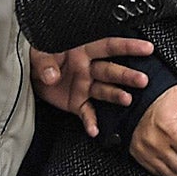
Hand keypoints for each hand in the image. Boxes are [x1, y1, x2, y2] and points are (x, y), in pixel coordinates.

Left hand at [32, 37, 153, 136]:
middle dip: (127, 75)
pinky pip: (87, 113)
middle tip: (142, 80)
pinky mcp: (78, 103)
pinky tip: (95, 129)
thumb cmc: (40, 56)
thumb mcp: (39, 51)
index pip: (108, 46)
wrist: (30, 74)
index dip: (128, 46)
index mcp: (83, 51)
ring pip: (105, 91)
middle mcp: (88, 69)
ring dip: (116, 95)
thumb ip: (45, 61)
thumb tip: (52, 74)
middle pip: (112, 71)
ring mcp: (85, 86)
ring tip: (127, 100)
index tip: (146, 48)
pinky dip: (91, 122)